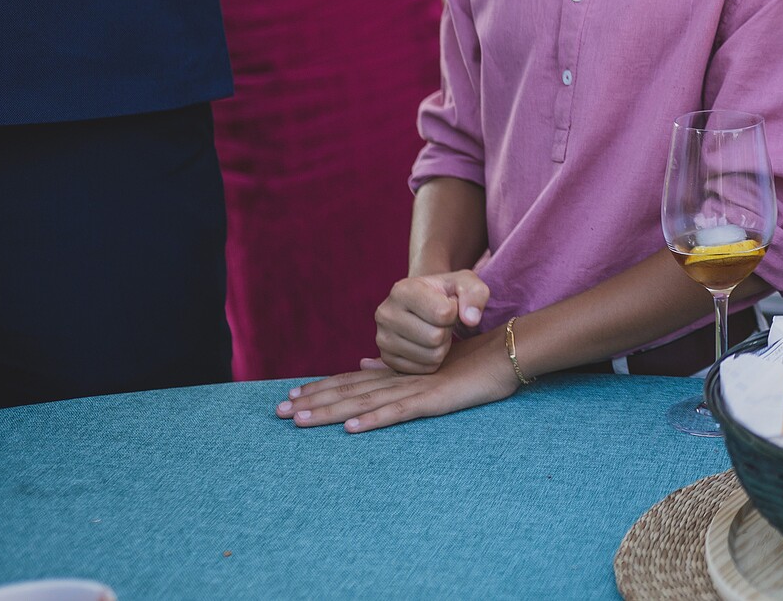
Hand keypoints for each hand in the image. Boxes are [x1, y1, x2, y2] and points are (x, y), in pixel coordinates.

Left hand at [276, 330, 518, 432]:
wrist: (504, 353)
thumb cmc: (470, 361)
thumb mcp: (428, 364)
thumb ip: (394, 368)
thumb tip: (363, 364)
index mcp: (397, 373)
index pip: (351, 381)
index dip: (320, 388)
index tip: (290, 396)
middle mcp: (399, 379)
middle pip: (348, 391)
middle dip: (313, 401)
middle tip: (277, 412)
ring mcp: (415, 389)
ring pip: (365, 402)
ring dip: (330, 412)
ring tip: (299, 421)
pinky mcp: (434, 400)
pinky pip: (399, 412)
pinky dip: (374, 420)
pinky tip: (351, 429)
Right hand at [373, 269, 489, 374]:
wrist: (426, 303)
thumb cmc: (447, 292)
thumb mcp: (466, 283)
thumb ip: (475, 293)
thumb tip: (471, 320)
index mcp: (402, 290)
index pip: (443, 313)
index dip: (455, 311)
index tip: (449, 304)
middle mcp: (385, 314)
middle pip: (435, 337)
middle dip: (448, 330)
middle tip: (443, 321)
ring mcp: (382, 338)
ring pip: (431, 356)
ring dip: (442, 346)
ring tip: (435, 330)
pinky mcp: (387, 359)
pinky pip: (424, 369)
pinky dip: (434, 359)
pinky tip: (428, 343)